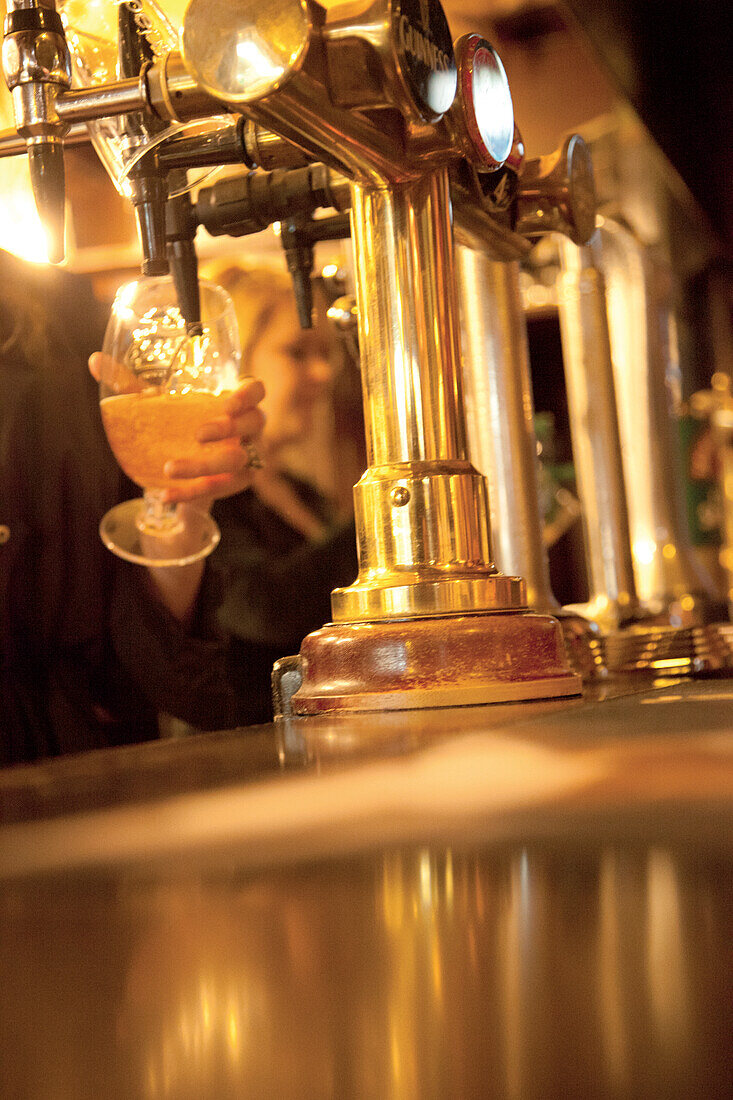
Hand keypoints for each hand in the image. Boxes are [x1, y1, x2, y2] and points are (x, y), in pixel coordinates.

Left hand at [89, 353, 266, 505]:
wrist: (178, 470)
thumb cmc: (173, 424)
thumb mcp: (152, 405)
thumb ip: (129, 384)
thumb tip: (94, 360)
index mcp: (234, 399)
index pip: (256, 390)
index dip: (248, 394)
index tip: (227, 401)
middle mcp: (248, 427)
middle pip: (255, 422)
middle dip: (228, 428)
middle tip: (198, 434)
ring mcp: (247, 456)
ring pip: (238, 460)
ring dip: (205, 465)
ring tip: (170, 468)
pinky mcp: (237, 483)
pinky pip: (222, 488)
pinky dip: (193, 493)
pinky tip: (166, 495)